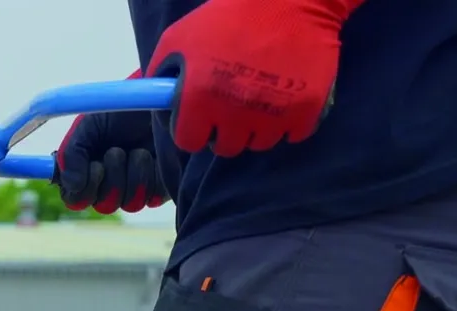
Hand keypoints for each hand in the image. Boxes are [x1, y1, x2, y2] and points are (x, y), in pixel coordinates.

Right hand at [55, 88, 169, 213]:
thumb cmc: (121, 110)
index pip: (77, 199)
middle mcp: (110, 184)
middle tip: (116, 151)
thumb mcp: (88, 126)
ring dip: (131, 175)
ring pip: (129, 204)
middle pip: (104, 206)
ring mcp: (136, 188)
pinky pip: (150, 197)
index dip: (83, 190)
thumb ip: (71, 153)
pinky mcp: (160, 187)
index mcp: (87, 171)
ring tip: (138, 150)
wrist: (157, 98)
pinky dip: (149, 175)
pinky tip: (153, 156)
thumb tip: (72, 185)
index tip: (94, 165)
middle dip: (111, 179)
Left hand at [146, 0, 361, 157]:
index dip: (192, 130)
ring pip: (259, 144)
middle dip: (224, 131)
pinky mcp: (306, 109)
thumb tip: (149, 99)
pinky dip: (290, 123)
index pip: (188, 142)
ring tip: (258, 99)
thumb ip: (159, 73)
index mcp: (199, 97)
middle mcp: (234, 112)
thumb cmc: (228, 16)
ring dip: (257, 128)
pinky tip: (284, 98)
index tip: (200, 118)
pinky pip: (293, 135)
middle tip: (231, 107)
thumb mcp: (179, 39)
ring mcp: (272, 113)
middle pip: (225, 147)